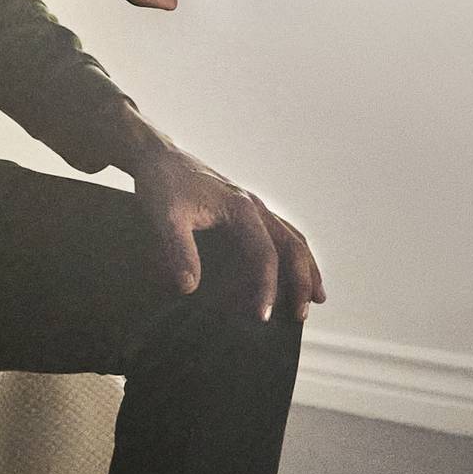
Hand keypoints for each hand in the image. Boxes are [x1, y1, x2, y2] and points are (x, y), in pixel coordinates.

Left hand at [131, 146, 324, 321]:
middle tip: (302, 314)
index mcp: (241, 208)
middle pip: (292, 245)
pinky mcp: (244, 209)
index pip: (265, 254)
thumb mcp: (164, 216)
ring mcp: (252, 206)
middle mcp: (254, 206)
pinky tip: (287, 270)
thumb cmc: (161, 184)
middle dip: (302, 280)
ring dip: (306, 268)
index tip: (262, 317)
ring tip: (314, 297)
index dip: (266, 287)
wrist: (158, 157)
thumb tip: (189, 288)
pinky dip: (291, 254)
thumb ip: (178, 250)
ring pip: (292, 238)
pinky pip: (278, 233)